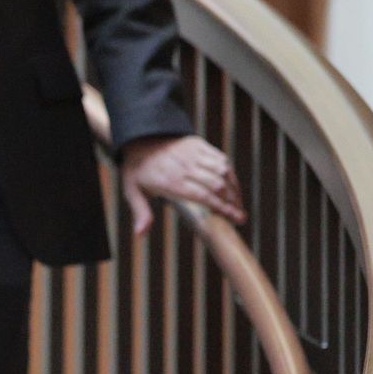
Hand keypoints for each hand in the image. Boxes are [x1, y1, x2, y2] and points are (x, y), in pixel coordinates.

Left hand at [119, 135, 245, 235]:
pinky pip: (221, 158)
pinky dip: (230, 172)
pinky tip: (232, 185)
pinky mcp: (199, 144)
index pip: (203, 196)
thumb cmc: (137, 169)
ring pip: (223, 170)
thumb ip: (140, 212)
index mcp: (170, 181)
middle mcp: (185, 167)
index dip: (222, 207)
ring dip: (235, 187)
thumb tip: (140, 234)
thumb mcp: (132, 191)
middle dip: (233, 201)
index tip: (236, 218)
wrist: (139, 139)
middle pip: (217, 184)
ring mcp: (193, 154)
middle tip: (240, 216)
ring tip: (238, 203)